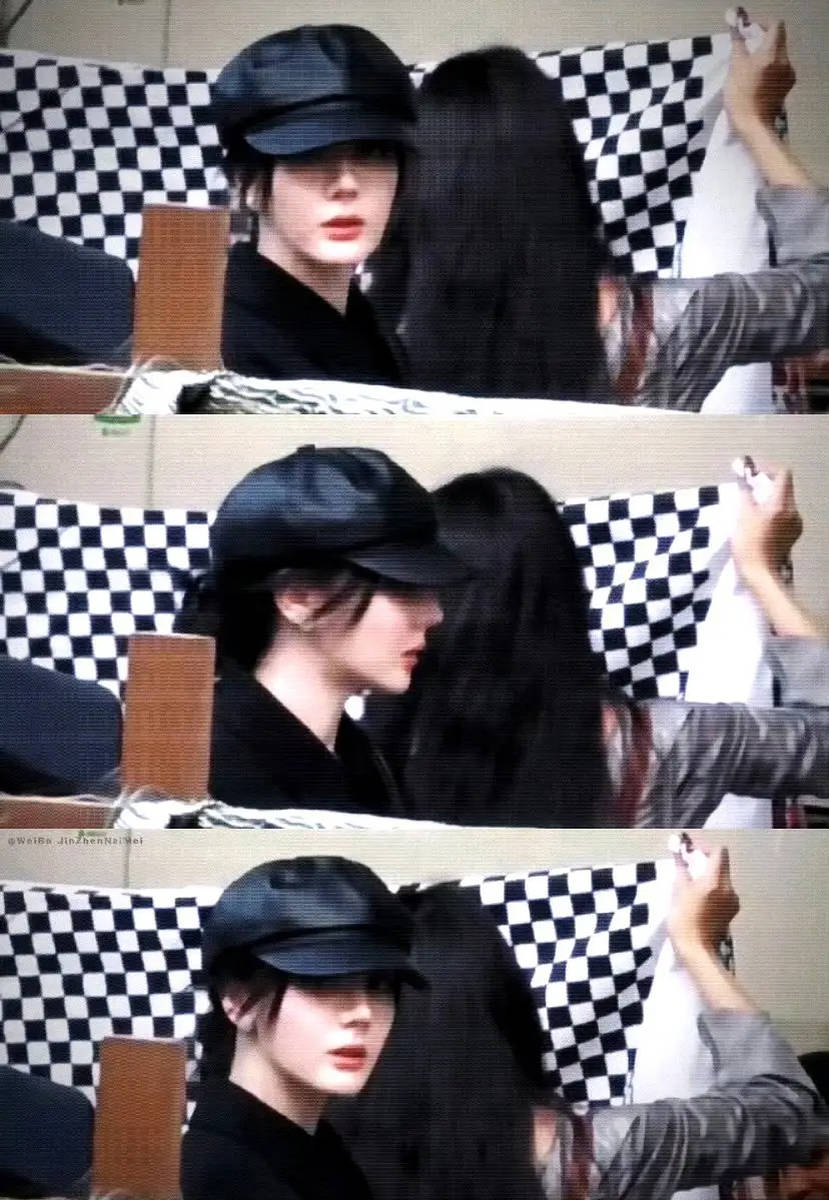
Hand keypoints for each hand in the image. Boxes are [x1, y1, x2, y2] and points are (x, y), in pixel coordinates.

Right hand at [668, 846, 739, 957]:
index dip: (705, 848)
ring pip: (723, 879)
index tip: (691, 852)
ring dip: (710, 876)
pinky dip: (714, 889)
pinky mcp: (732, 911)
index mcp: (716, 880)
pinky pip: (724, 892)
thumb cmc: (683, 918)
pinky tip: (701, 900)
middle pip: (722, 865)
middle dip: (706, 862)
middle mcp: (729, 887)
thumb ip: (681, 868)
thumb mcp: (678, 890)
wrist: (696, 949)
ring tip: (693, 885)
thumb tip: (679, 852)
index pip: (719, 852)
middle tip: (689, 867)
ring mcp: (733, 901)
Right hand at [724, 18, 795, 136]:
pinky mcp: (787, 86)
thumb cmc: (741, 96)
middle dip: (764, 41)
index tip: (750, 32)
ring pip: (779, 55)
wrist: (753, 125)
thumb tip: (737, 31)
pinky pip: (780, 69)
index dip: (763, 24)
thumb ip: (738, 45)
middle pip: (778, 40)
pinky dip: (770, 68)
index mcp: (773, 52)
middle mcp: (785, 60)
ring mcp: (788, 74)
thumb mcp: (735, 67)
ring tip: (751, 67)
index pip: (776, 26)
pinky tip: (758, 79)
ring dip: (767, 56)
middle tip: (748, 49)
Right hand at [731, 467, 802, 583]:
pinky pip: (785, 515)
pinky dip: (773, 512)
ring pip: (784, 502)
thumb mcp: (742, 516)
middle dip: (767, 485)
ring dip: (770, 499)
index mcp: (782, 504)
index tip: (753, 473)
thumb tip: (744, 483)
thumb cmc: (749, 544)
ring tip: (752, 506)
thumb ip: (745, 494)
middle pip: (784, 488)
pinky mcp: (793, 534)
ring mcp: (796, 524)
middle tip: (749, 489)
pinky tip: (760, 522)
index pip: (783, 474)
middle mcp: (794, 511)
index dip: (767, 468)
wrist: (760, 573)